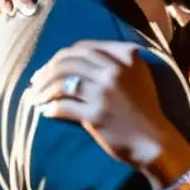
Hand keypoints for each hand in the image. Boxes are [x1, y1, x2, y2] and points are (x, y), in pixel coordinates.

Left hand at [28, 40, 183, 171]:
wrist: (154, 141)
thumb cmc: (143, 109)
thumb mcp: (137, 76)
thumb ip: (113, 62)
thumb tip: (71, 60)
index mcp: (126, 56)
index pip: (84, 48)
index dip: (61, 56)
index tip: (49, 67)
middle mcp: (115, 70)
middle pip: (68, 62)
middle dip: (46, 72)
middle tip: (35, 83)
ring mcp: (105, 92)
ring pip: (61, 82)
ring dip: (42, 91)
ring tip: (34, 99)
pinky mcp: (96, 114)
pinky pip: (62, 106)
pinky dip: (50, 108)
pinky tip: (45, 112)